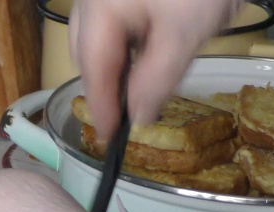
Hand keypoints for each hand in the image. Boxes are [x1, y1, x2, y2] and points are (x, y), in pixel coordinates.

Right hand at [69, 0, 239, 137]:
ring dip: (121, 58)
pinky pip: (120, 13)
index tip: (111, 137)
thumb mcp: (184, 34)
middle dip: (108, 81)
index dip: (103, 108)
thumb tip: (138, 114)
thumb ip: (156, 80)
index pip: (93, 72)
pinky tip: (157, 37)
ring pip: (104, 32)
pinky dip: (133, 34)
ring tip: (149, 73)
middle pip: (90, 51)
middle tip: (128, 108)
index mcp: (100, 12)